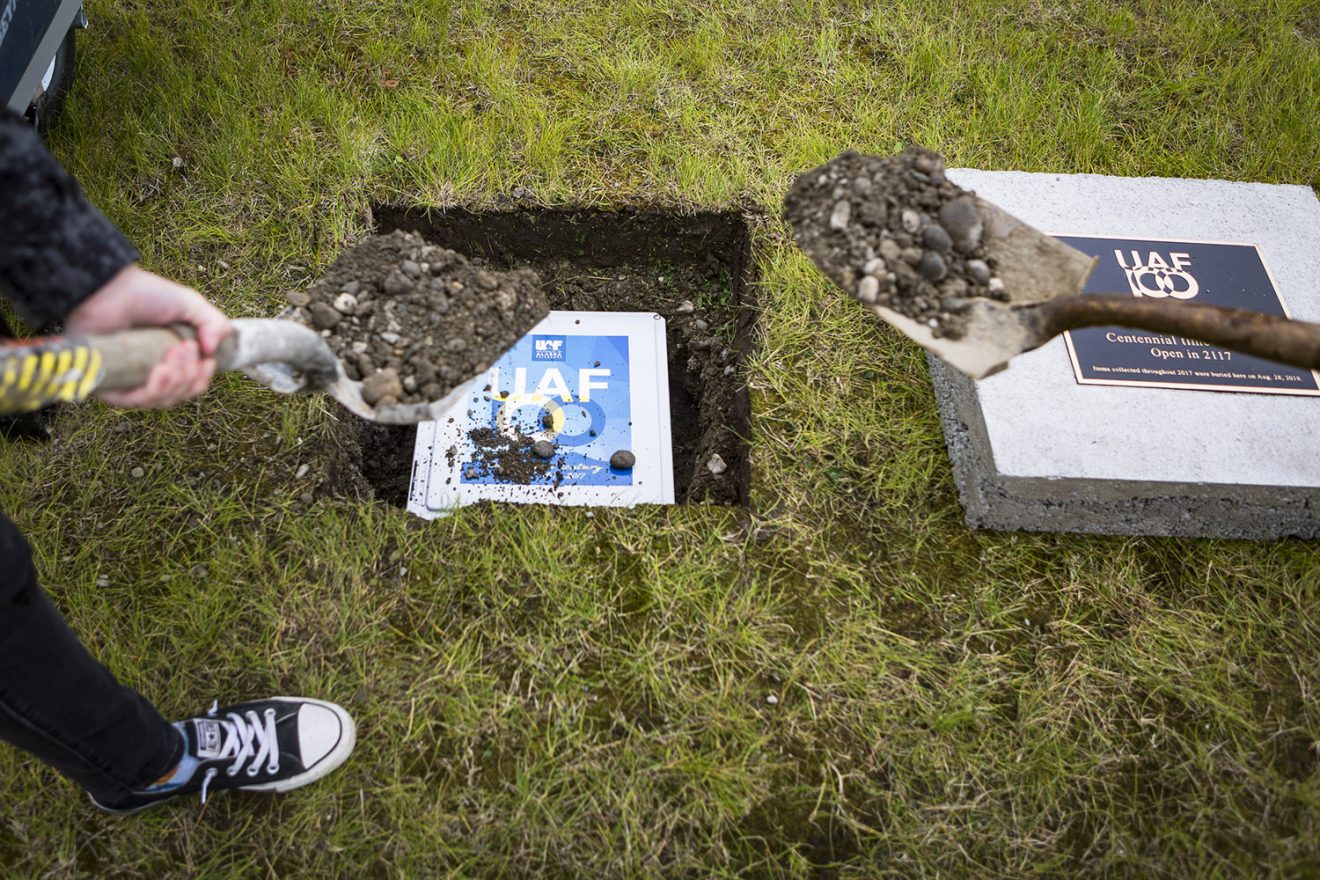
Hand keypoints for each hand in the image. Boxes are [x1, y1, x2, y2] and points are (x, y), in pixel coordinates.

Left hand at [65, 265, 231, 408]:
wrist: (109, 289)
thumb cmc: (143, 293)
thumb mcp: (190, 304)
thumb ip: (214, 324)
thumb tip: (212, 353)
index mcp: (167, 358)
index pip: (189, 385)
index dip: (202, 378)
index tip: (207, 361)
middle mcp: (147, 372)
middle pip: (178, 395)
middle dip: (190, 376)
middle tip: (186, 347)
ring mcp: (127, 379)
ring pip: (160, 400)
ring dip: (176, 380)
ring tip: (174, 353)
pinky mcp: (107, 383)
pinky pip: (134, 401)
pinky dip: (154, 390)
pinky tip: (162, 370)